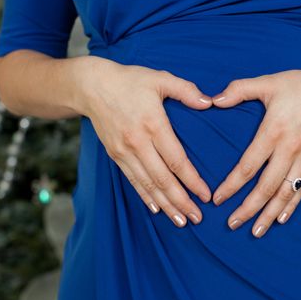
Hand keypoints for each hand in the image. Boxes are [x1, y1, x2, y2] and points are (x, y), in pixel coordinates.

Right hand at [78, 56, 213, 226]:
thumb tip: (209, 102)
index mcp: (152, 124)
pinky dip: (145, 197)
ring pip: (147, 185)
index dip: (192, 180)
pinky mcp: (115, 156)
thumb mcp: (160, 78)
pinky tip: (156, 209)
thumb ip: (186, 90)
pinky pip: (132, 181)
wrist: (91, 86)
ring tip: (180, 221)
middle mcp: (137, 142)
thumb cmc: (129, 80)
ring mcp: (124, 152)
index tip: (206, 195)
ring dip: (165, 205)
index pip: (176, 160)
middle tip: (197, 218)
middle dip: (181, 201)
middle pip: (162, 179)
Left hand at [210, 62, 300, 237]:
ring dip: (269, 214)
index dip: (231, 186)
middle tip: (232, 224)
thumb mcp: (268, 82)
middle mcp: (290, 149)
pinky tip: (281, 218)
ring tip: (255, 231)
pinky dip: (292, 205)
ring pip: (286, 193)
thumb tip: (213, 99)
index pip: (248, 166)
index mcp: (274, 131)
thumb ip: (239, 90)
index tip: (217, 200)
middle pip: (266, 187)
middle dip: (248, 208)